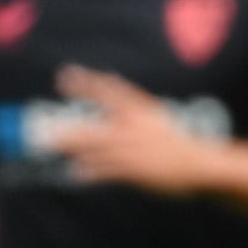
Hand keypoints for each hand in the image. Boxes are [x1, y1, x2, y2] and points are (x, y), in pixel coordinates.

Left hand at [48, 67, 220, 196]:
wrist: (202, 164)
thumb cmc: (179, 142)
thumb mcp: (157, 117)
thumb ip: (133, 104)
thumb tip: (113, 81)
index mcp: (142, 112)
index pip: (110, 93)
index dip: (87, 84)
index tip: (65, 75)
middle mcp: (135, 128)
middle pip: (95, 126)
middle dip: (70, 128)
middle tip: (45, 128)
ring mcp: (135, 149)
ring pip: (97, 149)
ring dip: (74, 149)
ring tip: (53, 147)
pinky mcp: (137, 170)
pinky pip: (108, 170)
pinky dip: (92, 171)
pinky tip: (76, 172)